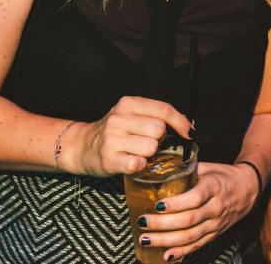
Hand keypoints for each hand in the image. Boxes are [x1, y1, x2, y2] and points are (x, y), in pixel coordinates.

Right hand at [62, 96, 191, 177]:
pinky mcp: (108, 159)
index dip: (181, 122)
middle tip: (148, 142)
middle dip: (159, 140)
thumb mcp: (132, 115)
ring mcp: (112, 139)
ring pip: (151, 147)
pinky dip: (139, 165)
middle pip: (159, 130)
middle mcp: (119, 119)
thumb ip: (156, 116)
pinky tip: (132, 162)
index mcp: (129, 104)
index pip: (163, 109)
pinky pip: (137, 163)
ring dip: (149, 154)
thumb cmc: (114, 131)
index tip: (189, 132)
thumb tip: (188, 125)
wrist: (82, 146)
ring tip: (137, 152)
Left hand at [140, 163, 261, 260]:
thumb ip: (186, 169)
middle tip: (143, 222)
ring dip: (166, 240)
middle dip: (163, 224)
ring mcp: (215, 223)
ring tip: (146, 239)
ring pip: (190, 236)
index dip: (176, 204)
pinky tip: (165, 255)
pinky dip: (181, 252)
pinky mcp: (214, 234)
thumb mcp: (208, 167)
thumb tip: (160, 166)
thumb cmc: (224, 176)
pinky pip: (196, 245)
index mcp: (214, 187)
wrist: (248, 189)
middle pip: (189, 220)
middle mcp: (216, 207)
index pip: (195, 198)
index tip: (157, 205)